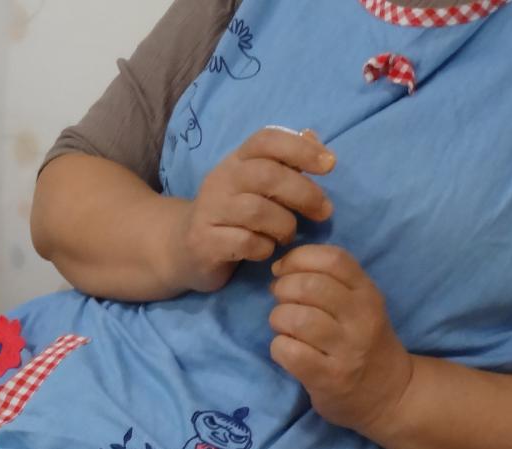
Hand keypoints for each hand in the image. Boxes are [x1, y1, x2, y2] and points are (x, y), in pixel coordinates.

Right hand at [175, 127, 333, 293]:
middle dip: (303, 193)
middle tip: (324, 211)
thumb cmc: (230, 214)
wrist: (182, 248)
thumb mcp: (255, 184)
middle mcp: (220, 180)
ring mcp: (209, 211)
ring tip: (288, 235)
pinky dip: (264, 248)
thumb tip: (312, 136)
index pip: (266, 140)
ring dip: (285, 225)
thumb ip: (285, 162)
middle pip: (267, 176)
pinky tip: (265, 249)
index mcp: (236, 160)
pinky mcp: (204, 242)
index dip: (300, 148)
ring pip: (257, 211)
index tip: (329, 164)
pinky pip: (244, 243)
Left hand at [268, 244, 414, 433]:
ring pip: (297, 318)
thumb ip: (330, 282)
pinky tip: (287, 349)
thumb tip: (281, 268)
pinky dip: (279, 347)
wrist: (390, 393)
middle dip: (283, 288)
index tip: (282, 270)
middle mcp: (361, 317)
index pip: (332, 259)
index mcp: (367, 292)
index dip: (298, 258)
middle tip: (281, 301)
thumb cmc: (364, 342)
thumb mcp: (359, 304)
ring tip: (283, 326)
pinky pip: (290, 352)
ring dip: (279, 319)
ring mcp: (346, 349)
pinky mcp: (329, 377)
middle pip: (310, 286)